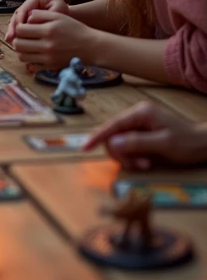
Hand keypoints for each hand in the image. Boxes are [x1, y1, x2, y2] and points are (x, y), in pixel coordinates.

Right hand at [5, 0, 68, 42]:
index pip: (24, 8)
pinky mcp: (26, 25)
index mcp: (35, 1)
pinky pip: (18, 30)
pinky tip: (13, 43)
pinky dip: (16, 37)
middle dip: (13, 27)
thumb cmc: (64, 14)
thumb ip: (45, 14)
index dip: (20, 18)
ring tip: (10, 40)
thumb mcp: (58, 10)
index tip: (19, 28)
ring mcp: (25, 16)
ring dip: (12, 32)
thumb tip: (29, 21)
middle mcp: (27, 8)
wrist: (67, 19)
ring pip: (15, 24)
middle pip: (16, 16)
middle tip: (11, 36)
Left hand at [11, 10, 93, 69]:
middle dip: (17, 39)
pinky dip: (29, 59)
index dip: (19, 26)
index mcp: (48, 30)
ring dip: (21, 50)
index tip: (23, 26)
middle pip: (18, 44)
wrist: (90, 46)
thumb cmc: (74, 29)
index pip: (20, 30)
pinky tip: (34, 52)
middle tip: (22, 36)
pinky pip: (31, 65)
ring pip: (22, 56)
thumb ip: (40, 14)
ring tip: (26, 44)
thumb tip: (25, 17)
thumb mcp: (58, 16)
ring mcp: (48, 58)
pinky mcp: (50, 66)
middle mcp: (47, 46)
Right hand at [85, 100, 206, 168]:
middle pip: (113, 135)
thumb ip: (137, 143)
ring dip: (128, 157)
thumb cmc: (187, 143)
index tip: (85, 148)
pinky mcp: (141, 132)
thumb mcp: (163, 144)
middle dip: (121, 153)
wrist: (203, 144)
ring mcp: (138, 123)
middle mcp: (137, 115)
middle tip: (137, 165)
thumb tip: (112, 143)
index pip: (113, 124)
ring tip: (144, 164)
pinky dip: (132, 156)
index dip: (98, 136)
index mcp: (141, 113)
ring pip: (119, 142)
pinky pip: (127, 145)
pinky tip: (145, 161)